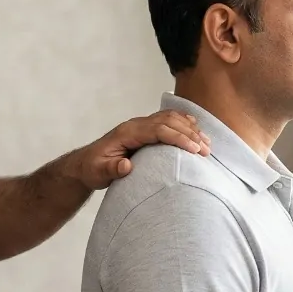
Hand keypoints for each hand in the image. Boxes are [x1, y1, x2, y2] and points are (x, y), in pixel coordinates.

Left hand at [69, 111, 210, 189]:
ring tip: (206, 143)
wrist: (85, 164)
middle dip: (190, 134)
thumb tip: (126, 165)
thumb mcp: (98, 172)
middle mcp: (136, 125)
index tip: (194, 149)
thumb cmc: (92, 169)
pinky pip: (167, 120)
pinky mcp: (145, 130)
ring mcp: (141, 126)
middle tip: (206, 150)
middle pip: (168, 122)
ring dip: (190, 129)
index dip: (178, 137)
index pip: (159, 129)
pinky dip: (183, 123)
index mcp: (128, 132)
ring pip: (170, 119)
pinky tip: (195, 128)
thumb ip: (111, 169)